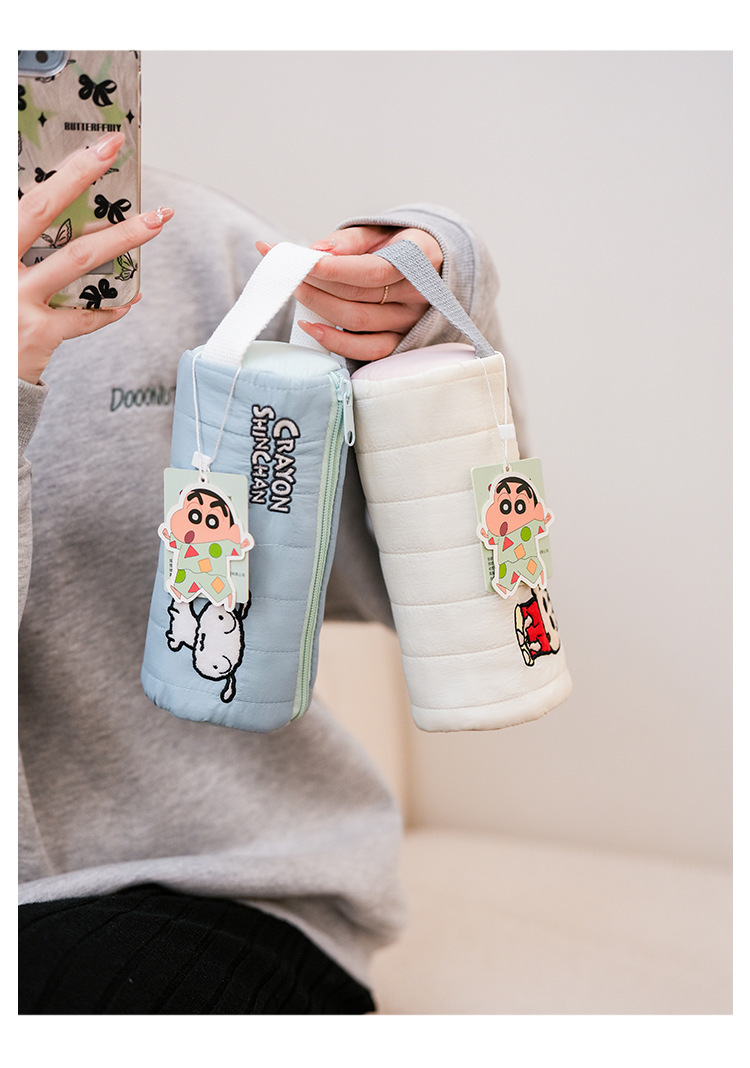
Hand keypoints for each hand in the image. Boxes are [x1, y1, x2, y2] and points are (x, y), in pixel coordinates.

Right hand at [18, 131, 173, 384]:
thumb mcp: (0, 270)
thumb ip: (18, 244)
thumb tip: (49, 210)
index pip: (23, 198)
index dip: (61, 169)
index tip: (94, 143)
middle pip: (41, 211)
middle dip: (80, 175)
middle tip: (114, 148)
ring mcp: (17, 300)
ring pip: (76, 260)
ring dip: (121, 237)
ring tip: (155, 220)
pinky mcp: (39, 334)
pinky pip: (84, 316)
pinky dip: (110, 308)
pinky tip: (130, 299)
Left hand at [256, 225, 442, 360]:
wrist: (430, 269)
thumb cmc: (398, 247)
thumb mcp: (379, 232)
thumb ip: (349, 241)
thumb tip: (317, 251)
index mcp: (420, 256)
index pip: (373, 270)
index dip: (335, 269)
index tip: (303, 262)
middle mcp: (420, 292)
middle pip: (359, 294)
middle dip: (318, 283)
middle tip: (290, 272)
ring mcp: (411, 321)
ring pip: (357, 320)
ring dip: (319, 306)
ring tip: (297, 291)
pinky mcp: (400, 342)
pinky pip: (367, 350)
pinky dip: (335, 341)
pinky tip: (311, 328)